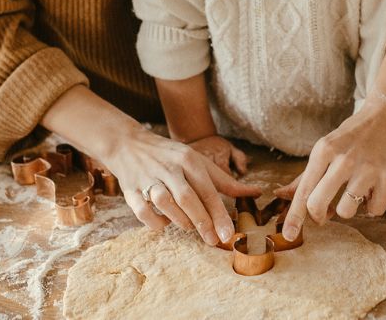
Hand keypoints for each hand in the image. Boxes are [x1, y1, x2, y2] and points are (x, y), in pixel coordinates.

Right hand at [102, 125, 261, 244]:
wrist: (129, 144)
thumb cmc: (171, 157)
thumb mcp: (199, 162)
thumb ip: (225, 181)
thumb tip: (256, 193)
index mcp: (189, 160)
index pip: (207, 190)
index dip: (218, 214)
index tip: (228, 235)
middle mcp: (169, 168)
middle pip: (187, 197)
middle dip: (202, 221)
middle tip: (213, 240)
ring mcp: (148, 178)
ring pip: (165, 203)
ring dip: (179, 220)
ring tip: (189, 227)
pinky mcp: (130, 189)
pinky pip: (142, 211)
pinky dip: (155, 222)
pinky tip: (164, 224)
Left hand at [280, 101, 385, 240]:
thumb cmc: (354, 134)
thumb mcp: (327, 146)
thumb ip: (308, 174)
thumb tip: (282, 195)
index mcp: (324, 150)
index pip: (304, 190)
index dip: (294, 216)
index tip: (288, 235)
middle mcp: (344, 159)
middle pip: (318, 204)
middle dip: (318, 216)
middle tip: (324, 215)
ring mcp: (367, 168)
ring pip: (346, 211)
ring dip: (348, 209)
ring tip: (354, 193)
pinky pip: (374, 210)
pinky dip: (372, 207)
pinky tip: (373, 191)